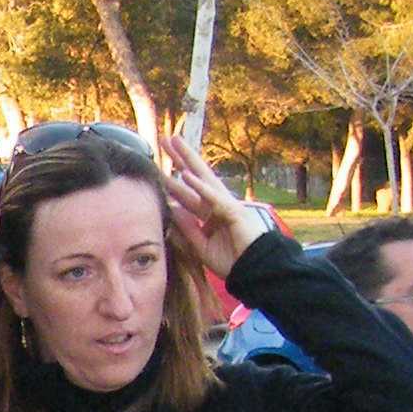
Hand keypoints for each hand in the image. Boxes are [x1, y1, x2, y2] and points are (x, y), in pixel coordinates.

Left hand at [154, 132, 268, 277]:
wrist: (254, 271)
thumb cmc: (232, 260)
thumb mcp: (201, 246)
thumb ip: (187, 230)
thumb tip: (173, 212)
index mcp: (209, 214)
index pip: (187, 193)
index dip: (173, 181)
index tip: (158, 168)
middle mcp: (216, 205)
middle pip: (195, 176)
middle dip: (181, 159)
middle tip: (166, 140)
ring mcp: (226, 205)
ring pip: (204, 178)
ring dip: (188, 160)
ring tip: (175, 142)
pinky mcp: (233, 212)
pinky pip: (213, 198)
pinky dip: (200, 187)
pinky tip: (186, 174)